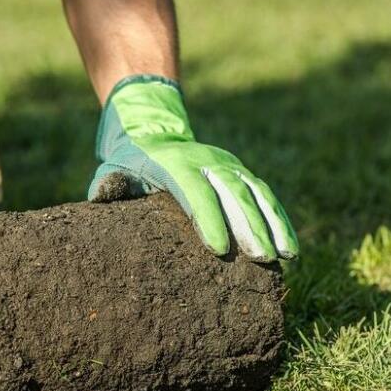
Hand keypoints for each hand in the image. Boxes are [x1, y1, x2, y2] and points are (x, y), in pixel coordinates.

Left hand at [87, 75, 297, 261]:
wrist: (154, 131)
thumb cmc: (130, 163)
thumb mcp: (114, 171)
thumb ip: (110, 186)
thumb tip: (100, 199)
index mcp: (176, 164)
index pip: (195, 192)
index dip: (208, 219)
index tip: (220, 249)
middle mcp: (208, 161)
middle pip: (233, 193)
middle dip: (248, 227)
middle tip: (260, 258)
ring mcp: (229, 165)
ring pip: (256, 194)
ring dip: (272, 225)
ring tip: (284, 256)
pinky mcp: (242, 173)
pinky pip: (266, 197)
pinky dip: (280, 221)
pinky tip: (290, 247)